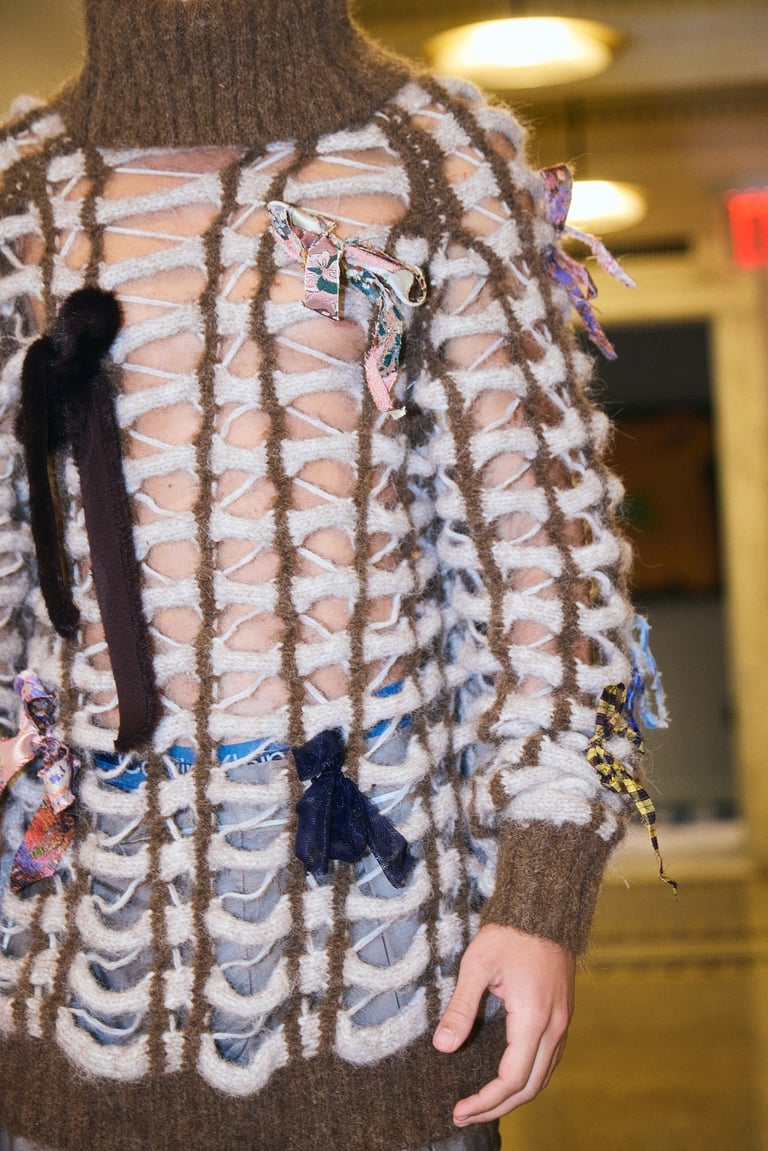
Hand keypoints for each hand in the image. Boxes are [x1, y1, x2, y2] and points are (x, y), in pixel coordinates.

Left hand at [432, 923, 575, 1125]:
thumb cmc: (510, 933)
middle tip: (465, 1115)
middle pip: (530, 1088)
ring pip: (543, 1077)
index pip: (511, 1080)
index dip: (485, 1101)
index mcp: (533, 1019)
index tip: (460, 1109)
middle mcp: (554, 1028)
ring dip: (514, 1097)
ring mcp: (563, 1023)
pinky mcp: (563, 1016)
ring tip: (482, 1104)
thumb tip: (443, 1047)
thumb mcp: (477, 966)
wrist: (544, 909)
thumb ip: (461, 1008)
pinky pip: (548, 1061)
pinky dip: (528, 1078)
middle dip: (497, 1107)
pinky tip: (508, 1078)